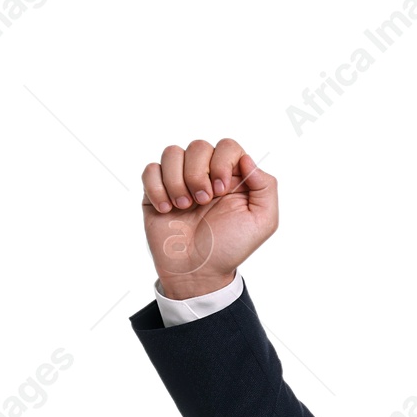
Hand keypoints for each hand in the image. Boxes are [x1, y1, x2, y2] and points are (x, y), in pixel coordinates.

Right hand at [141, 138, 276, 299]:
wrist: (197, 270)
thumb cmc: (231, 247)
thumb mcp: (262, 222)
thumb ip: (266, 187)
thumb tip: (246, 158)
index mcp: (233, 177)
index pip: (228, 146)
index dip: (222, 162)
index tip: (221, 191)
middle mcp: (206, 174)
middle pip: (198, 145)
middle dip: (198, 173)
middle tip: (203, 201)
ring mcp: (180, 180)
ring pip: (172, 152)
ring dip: (177, 181)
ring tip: (185, 207)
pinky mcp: (156, 190)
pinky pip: (150, 170)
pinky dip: (157, 189)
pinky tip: (167, 210)